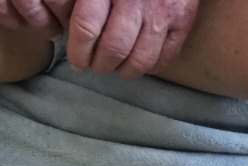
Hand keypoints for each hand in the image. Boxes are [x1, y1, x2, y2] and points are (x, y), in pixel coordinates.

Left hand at [0, 0, 200, 76]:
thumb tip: (64, 24)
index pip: (86, 28)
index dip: (78, 51)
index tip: (76, 59)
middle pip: (112, 50)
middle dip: (99, 64)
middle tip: (94, 65)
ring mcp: (163, 12)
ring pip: (138, 61)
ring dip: (123, 71)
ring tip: (116, 66)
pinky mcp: (183, 20)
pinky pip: (164, 58)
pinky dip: (150, 67)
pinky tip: (139, 61)